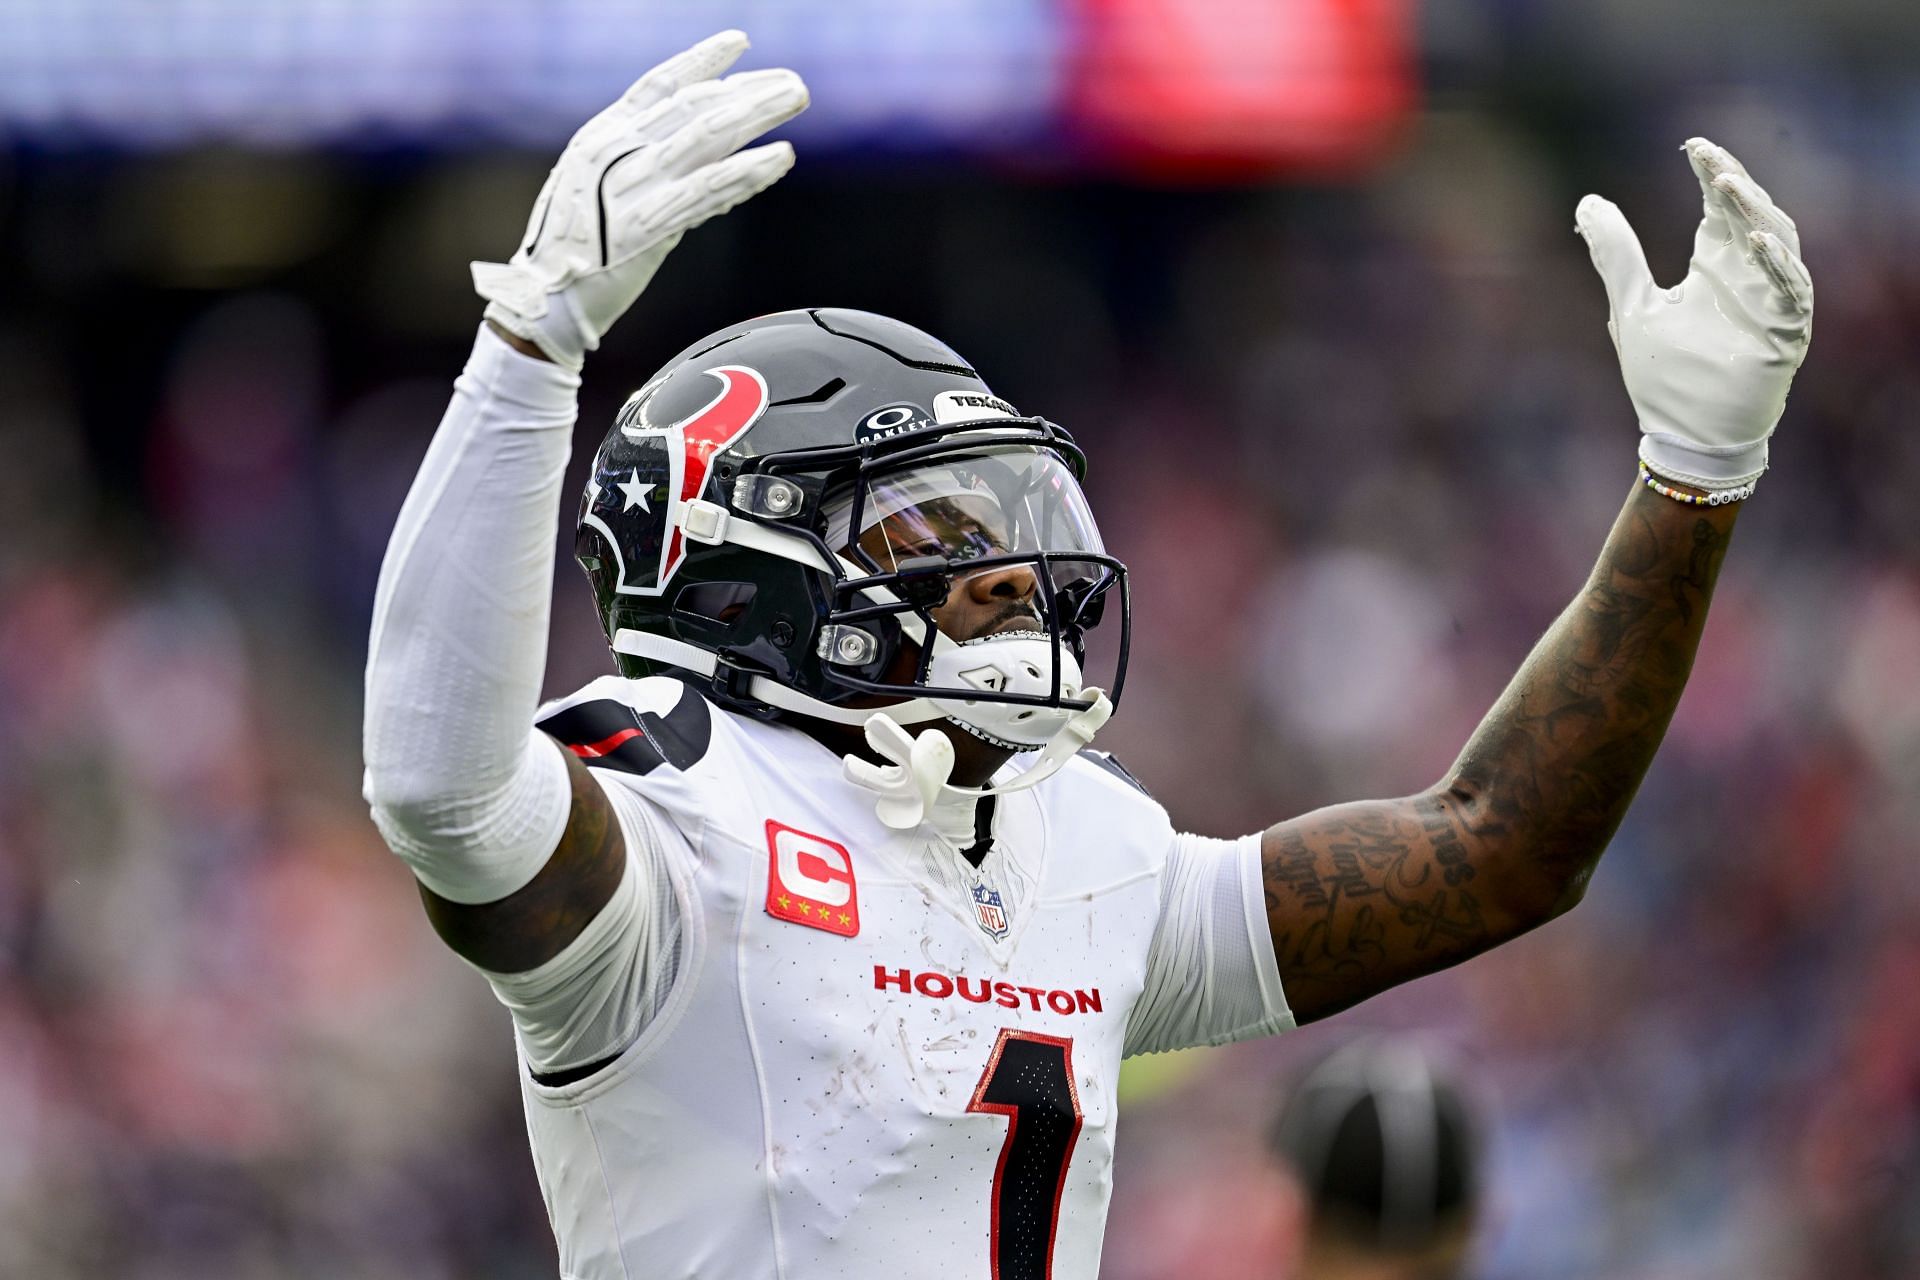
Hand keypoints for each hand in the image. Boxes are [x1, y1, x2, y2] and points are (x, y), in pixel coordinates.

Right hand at [472, 31, 807, 369]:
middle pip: (694, 107)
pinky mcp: (648, 224)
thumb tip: (712, 164)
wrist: (542, 301)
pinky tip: (780, 158)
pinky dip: (746, 171)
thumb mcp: (604, 193)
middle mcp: (616, 151)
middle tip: (795, 83)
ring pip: (706, 137)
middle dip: (748, 91)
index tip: (739, 43)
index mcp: (602, 137)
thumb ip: (654, 174)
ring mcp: (631, 185)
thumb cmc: (575, 252)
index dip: (700, 61)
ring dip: (757, 115)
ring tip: (797, 100)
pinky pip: (706, 190)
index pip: (658, 85)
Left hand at [1577, 138, 1812, 490]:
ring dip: (1755, 212)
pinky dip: (1776, 264)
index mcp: (1715, 265)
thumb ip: (1615, 254)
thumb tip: (1586, 203)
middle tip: (1708, 157)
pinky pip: (1791, 290)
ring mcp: (1771, 301)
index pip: (1721, 205)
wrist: (1683, 435)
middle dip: (1733, 181)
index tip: (1692, 145)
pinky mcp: (1786, 331)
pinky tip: (1754, 241)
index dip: (1712, 172)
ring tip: (1726, 186)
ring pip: (1779, 240)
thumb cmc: (1663, 376)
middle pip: (1752, 213)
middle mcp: (1749, 275)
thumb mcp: (1632, 305)